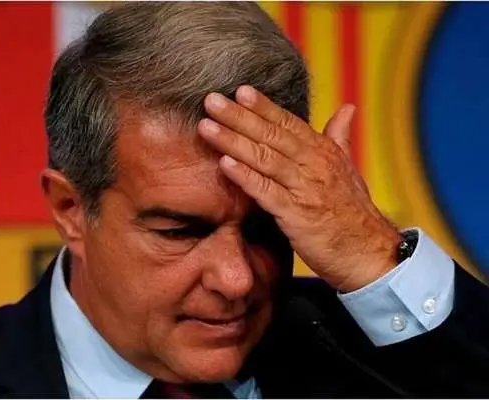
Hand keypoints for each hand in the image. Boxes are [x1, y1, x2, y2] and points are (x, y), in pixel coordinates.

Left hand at [197, 85, 401, 291]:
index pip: (288, 123)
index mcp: (323, 152)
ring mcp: (305, 189)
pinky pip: (266, 192)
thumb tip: (346, 108)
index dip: (263, 106)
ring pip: (265, 158)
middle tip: (211, 100)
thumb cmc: (353, 212)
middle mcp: (314, 165)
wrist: (369, 254)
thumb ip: (339, 138)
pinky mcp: (297, 215)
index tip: (239, 90)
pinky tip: (224, 164)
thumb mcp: (348, 170)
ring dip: (233, 141)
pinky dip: (245, 177)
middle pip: (271, 135)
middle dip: (239, 116)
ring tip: (207, 126)